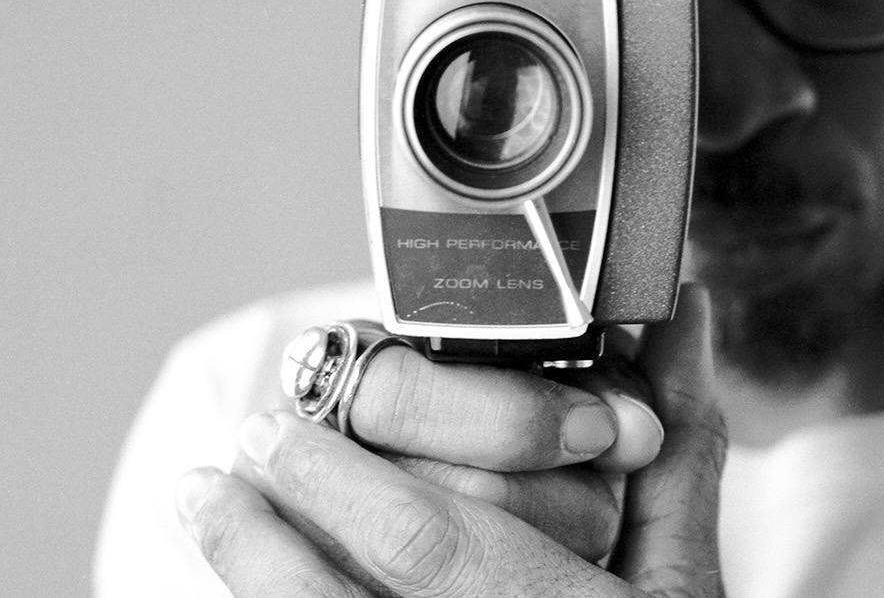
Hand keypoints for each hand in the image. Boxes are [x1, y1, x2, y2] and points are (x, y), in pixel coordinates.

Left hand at [177, 285, 725, 596]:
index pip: (430, 543)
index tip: (277, 432)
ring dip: (249, 570)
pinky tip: (240, 570)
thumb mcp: (684, 568)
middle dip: (267, 530)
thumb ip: (678, 444)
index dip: (340, 484)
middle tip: (228, 458)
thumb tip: (682, 312)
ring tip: (199, 502)